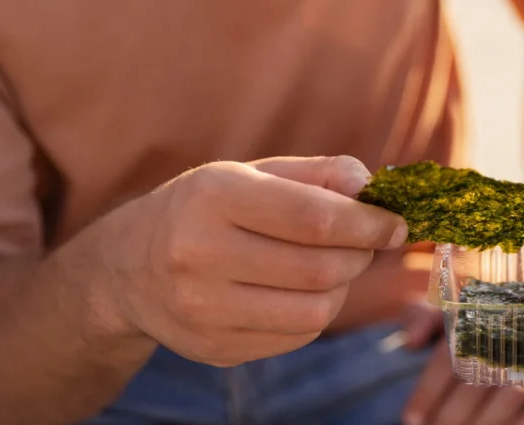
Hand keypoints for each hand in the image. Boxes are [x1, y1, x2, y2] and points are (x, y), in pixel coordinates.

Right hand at [96, 156, 407, 366]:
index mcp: (213, 197)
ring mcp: (202, 310)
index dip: (369, 224)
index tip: (396, 225)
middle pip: (319, 268)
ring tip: (333, 265)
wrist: (128, 267)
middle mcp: (199, 255)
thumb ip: (318, 173)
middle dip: (361, 255)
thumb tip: (370, 185)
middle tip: (366, 243)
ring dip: (343, 288)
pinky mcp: (212, 349)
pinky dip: (315, 314)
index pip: (315, 218)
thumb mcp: (253, 173)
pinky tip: (301, 291)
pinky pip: (296, 338)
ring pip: (314, 312)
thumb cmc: (207, 208)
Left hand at [401, 305, 523, 424]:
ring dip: (487, 424)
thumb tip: (411, 343)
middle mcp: (512, 332)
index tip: (411, 418)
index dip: (428, 392)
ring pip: (510, 398)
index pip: (450, 358)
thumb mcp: (444, 303)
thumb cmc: (477, 309)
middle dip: (453, 417)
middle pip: (478, 383)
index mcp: (478, 313)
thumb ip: (422, 316)